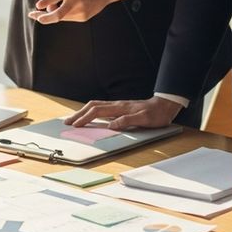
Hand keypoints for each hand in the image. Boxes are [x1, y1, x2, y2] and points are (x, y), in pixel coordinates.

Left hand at [28, 0, 117, 24]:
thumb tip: (48, 10)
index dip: (46, 2)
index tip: (37, 6)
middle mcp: (76, 1)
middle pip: (57, 15)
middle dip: (44, 18)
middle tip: (34, 17)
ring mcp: (81, 11)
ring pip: (61, 17)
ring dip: (52, 14)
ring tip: (51, 7)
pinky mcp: (84, 17)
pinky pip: (68, 17)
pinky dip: (64, 14)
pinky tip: (68, 6)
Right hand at [64, 96, 181, 129]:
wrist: (164, 106)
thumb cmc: (156, 114)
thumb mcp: (144, 120)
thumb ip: (127, 121)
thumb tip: (111, 125)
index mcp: (120, 108)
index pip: (97, 111)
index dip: (85, 118)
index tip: (76, 126)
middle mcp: (116, 105)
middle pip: (92, 106)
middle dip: (78, 114)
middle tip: (67, 122)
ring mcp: (118, 106)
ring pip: (95, 106)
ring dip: (83, 112)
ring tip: (74, 120)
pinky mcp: (120, 109)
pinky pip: (101, 108)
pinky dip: (91, 112)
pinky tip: (89, 117)